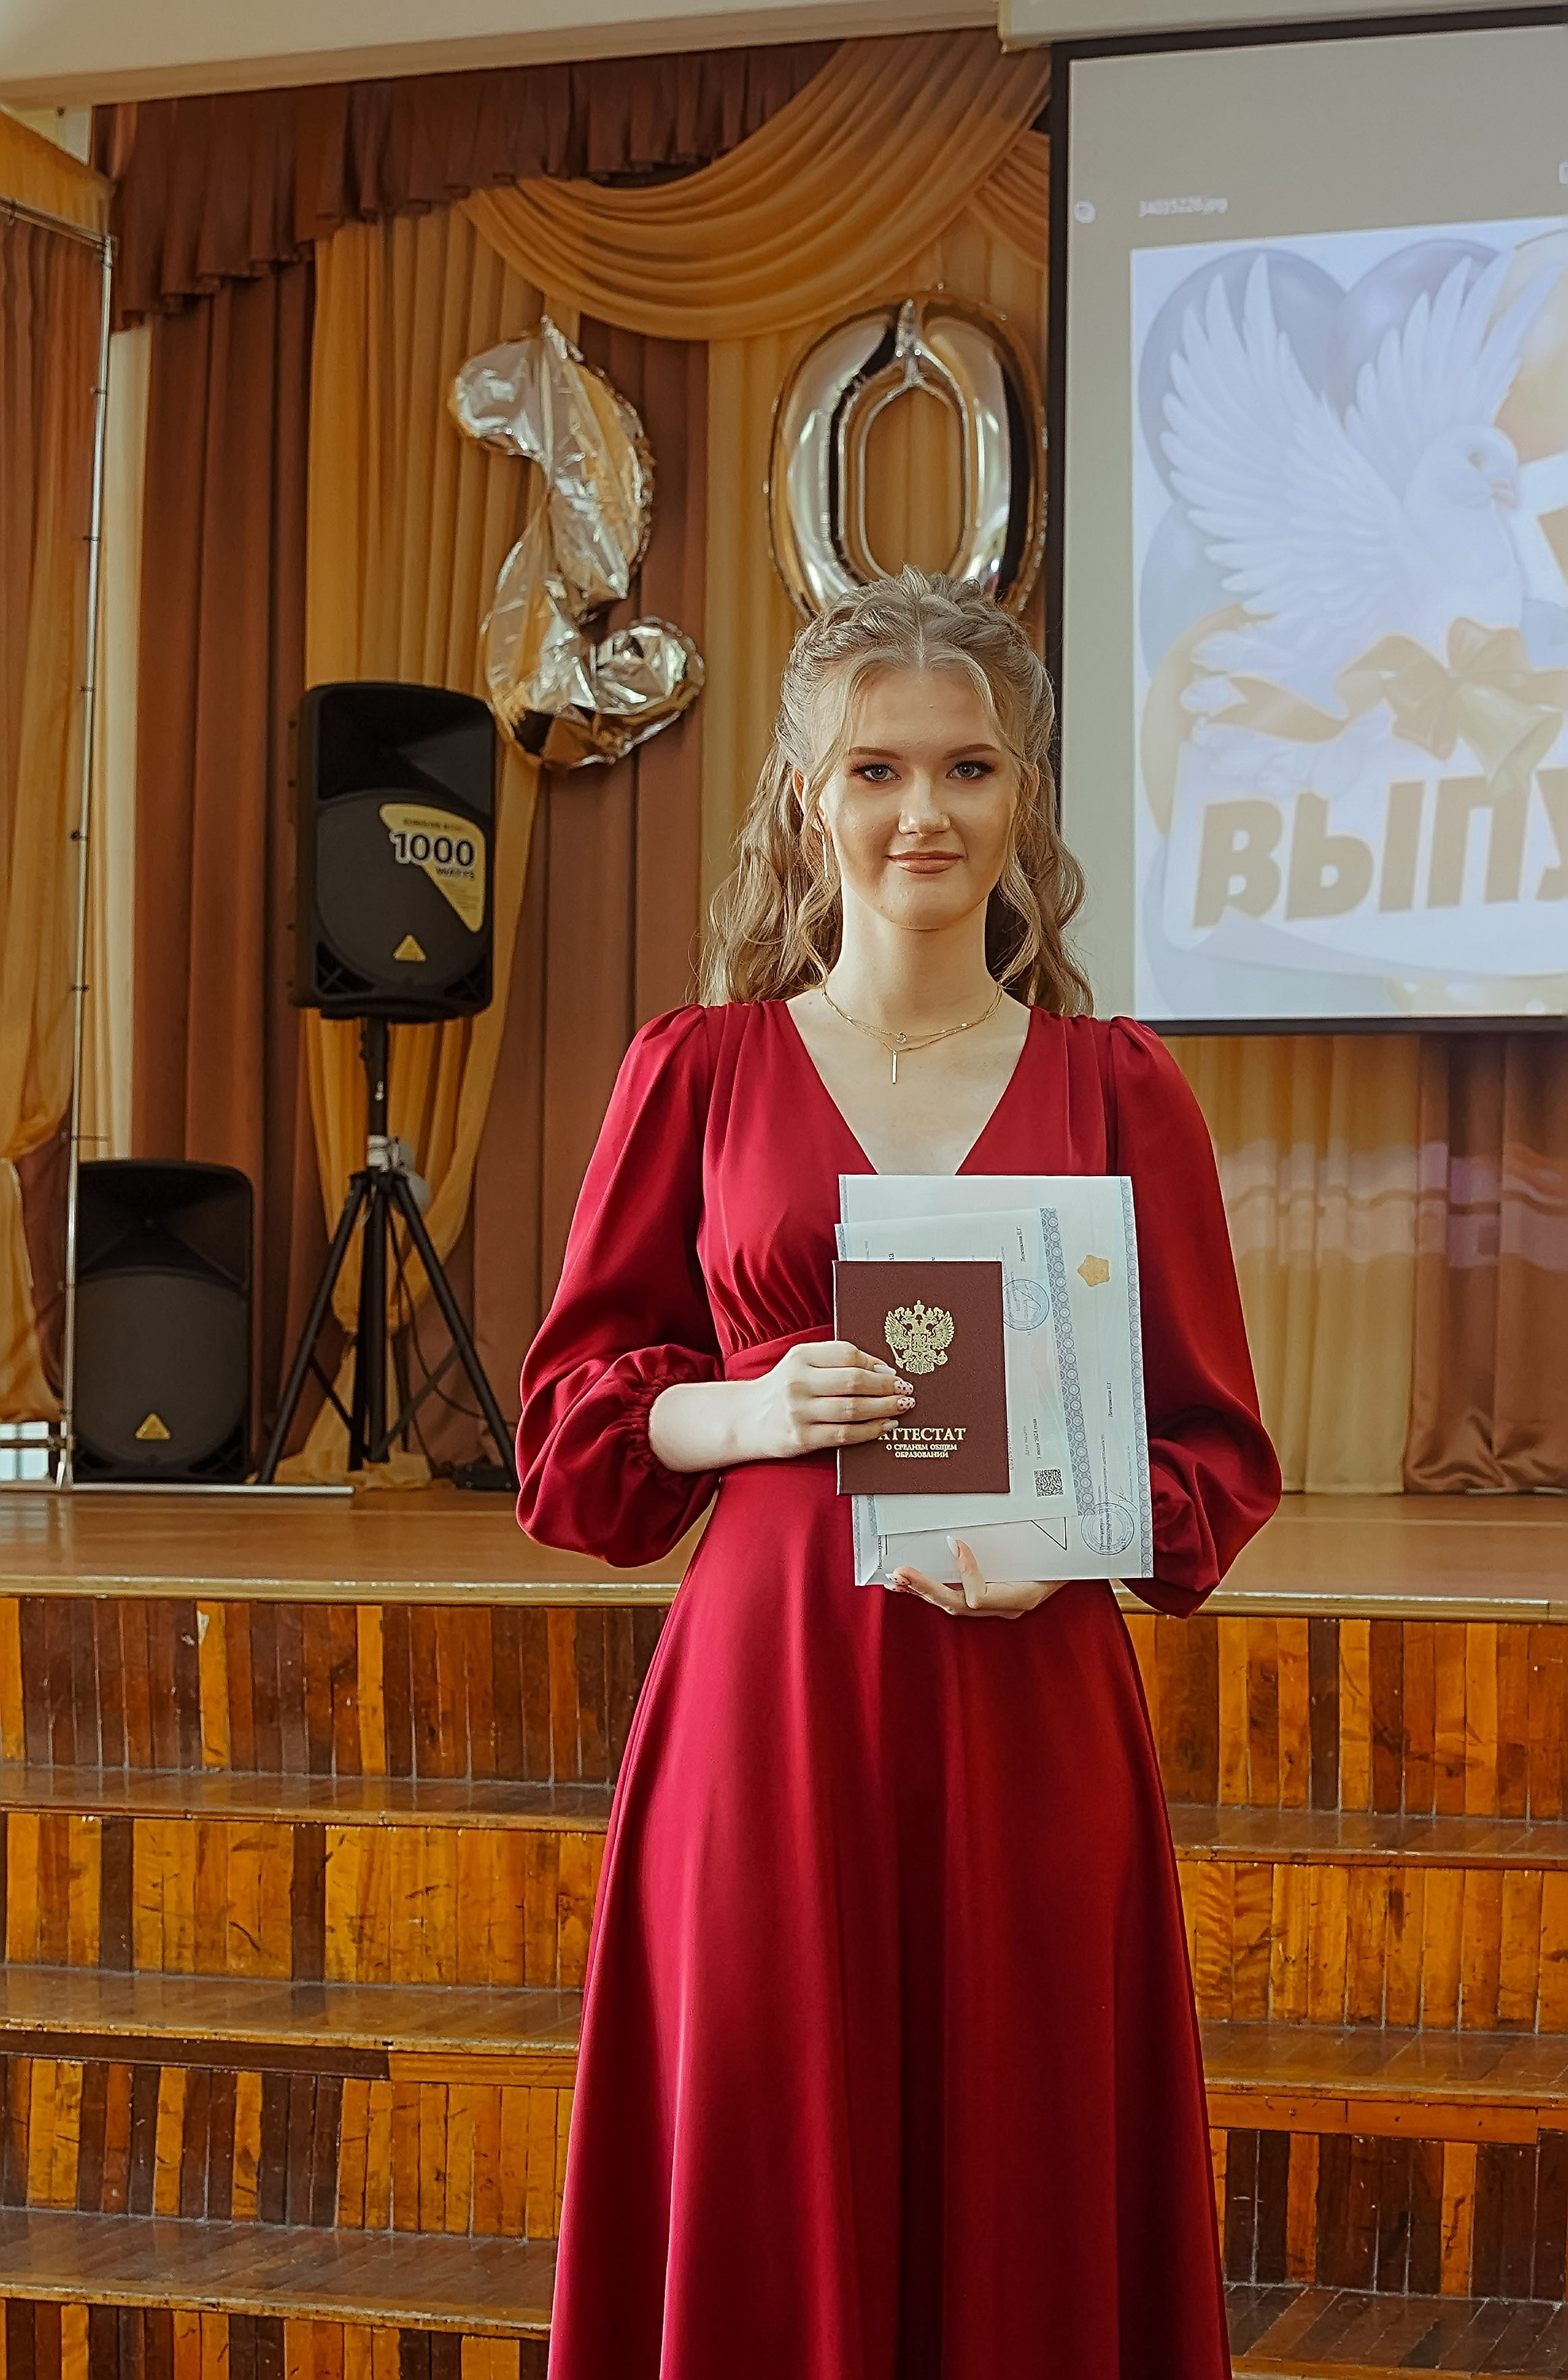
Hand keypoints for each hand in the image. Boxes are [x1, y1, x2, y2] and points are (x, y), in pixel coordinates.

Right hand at [647, 1341, 912, 1470]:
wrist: (744, 1420)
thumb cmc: (780, 1390)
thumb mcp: (801, 1365)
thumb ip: (834, 1361)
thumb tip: (881, 1369)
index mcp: (800, 1357)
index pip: (847, 1354)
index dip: (875, 1363)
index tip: (893, 1371)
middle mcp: (798, 1382)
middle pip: (854, 1381)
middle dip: (887, 1387)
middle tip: (907, 1390)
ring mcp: (798, 1411)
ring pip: (853, 1409)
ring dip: (884, 1408)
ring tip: (902, 1407)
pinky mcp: (801, 1437)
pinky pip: (845, 1435)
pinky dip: (870, 1431)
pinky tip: (884, 1427)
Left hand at [892, 1536, 1064, 1619]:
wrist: (1077, 1562)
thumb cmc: (1063, 1553)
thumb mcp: (1044, 1546)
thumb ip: (1012, 1542)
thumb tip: (960, 1541)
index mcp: (1022, 1597)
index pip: (979, 1597)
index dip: (964, 1572)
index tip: (955, 1543)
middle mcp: (1008, 1607)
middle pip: (958, 1605)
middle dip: (926, 1588)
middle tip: (900, 1572)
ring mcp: (1000, 1606)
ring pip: (953, 1605)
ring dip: (924, 1590)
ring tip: (898, 1579)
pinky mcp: (991, 1600)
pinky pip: (958, 1598)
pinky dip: (934, 1589)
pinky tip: (914, 1583)